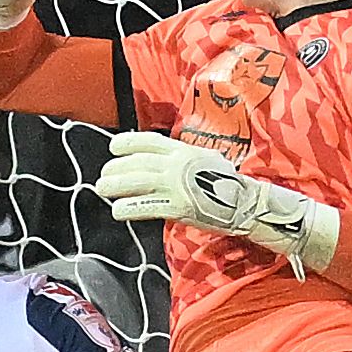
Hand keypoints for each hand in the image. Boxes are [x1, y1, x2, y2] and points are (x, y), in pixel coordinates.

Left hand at [96, 130, 337, 269]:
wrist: (247, 204)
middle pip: (138, 163)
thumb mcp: (206, 160)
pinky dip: (128, 208)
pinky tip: (117, 210)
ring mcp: (177, 185)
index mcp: (185, 150)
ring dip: (116, 186)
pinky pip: (146, 206)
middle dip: (117, 168)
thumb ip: (183, 158)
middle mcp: (178, 164)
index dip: (129, 143)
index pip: (150, 141)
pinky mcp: (178, 208)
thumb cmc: (228, 184)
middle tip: (103, 175)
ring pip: (137, 182)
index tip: (114, 147)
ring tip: (103, 189)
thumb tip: (161, 160)